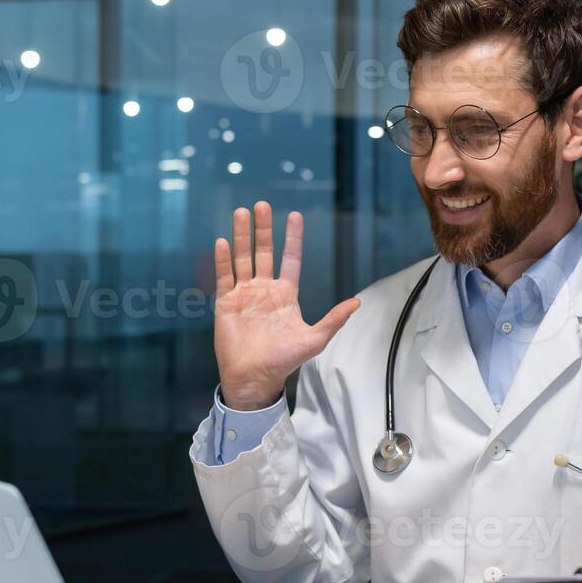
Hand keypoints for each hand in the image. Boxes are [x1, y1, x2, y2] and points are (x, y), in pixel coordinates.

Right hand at [214, 201, 360, 409]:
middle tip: (262, 205)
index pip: (290, 259)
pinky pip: (224, 276)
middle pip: (263, 251)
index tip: (294, 215)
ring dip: (242, 236)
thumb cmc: (284, 361)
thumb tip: (358, 302)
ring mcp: (244, 294)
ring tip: (241, 212)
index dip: (292, 238)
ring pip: (242, 258)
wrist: (255, 377)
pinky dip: (223, 259)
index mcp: (285, 294)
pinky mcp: (226, 302)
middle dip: (263, 229)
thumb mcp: (314, 339)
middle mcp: (264, 290)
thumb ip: (334, 319)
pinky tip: (223, 242)